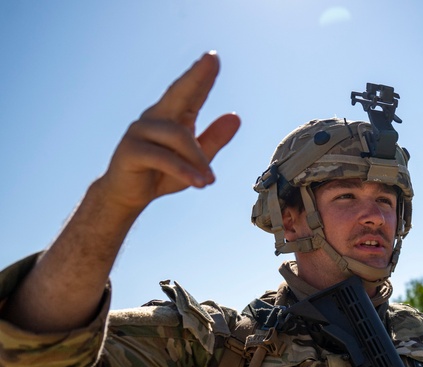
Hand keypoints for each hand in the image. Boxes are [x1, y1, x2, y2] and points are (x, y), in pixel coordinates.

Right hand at [0, 52, 240, 333]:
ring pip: (178, 136)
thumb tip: (235, 116)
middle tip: (211, 61)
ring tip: (209, 181)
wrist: (129, 196)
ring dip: (198, 160)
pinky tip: (199, 183)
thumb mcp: (195, 161)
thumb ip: (214, 139)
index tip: (213, 57)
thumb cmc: (162, 174)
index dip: (200, 75)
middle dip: (195, 77)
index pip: (189, 92)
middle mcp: (154, 118)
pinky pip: (163, 156)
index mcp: (171, 117)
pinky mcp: (130, 150)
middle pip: (177, 93)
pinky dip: (184, 170)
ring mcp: (139, 131)